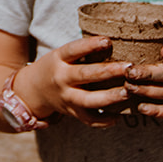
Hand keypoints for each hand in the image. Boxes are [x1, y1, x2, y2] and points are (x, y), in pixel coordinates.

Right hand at [16, 38, 132, 128]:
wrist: (33, 90)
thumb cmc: (56, 67)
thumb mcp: (61, 54)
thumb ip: (82, 51)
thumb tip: (113, 41)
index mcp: (58, 60)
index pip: (74, 50)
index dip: (90, 45)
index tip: (108, 41)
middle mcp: (61, 79)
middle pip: (85, 74)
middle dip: (108, 71)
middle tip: (129, 67)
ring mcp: (66, 97)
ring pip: (88, 100)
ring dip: (109, 97)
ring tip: (128, 92)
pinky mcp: (71, 112)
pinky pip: (88, 119)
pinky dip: (103, 120)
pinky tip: (118, 116)